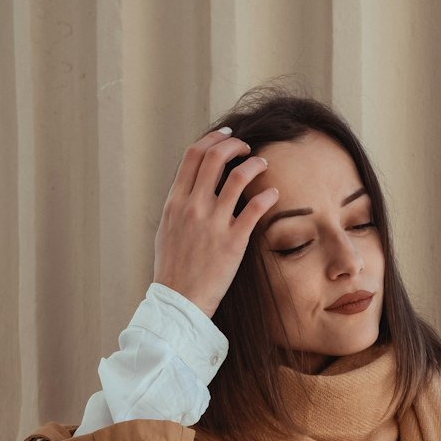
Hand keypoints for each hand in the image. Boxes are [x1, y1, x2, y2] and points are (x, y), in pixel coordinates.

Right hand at [152, 128, 278, 318]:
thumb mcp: (167, 230)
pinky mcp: (233, 241)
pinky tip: (273, 194)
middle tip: (246, 148)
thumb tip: (190, 187)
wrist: (179, 301)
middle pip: (215, 157)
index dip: (213, 140)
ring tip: (263, 164)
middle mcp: (193, 207)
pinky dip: (268, 195)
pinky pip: (255, 208)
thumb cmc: (173, 269)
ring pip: (238, 176)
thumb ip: (179, 206)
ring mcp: (213, 223)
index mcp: (175, 202)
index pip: (193, 156)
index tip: (227, 138)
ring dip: (254, 164)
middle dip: (234, 145)